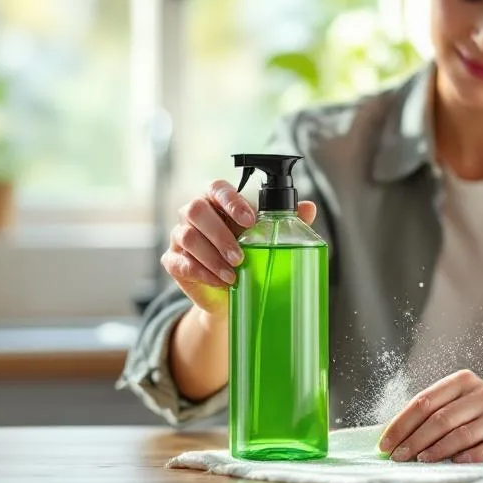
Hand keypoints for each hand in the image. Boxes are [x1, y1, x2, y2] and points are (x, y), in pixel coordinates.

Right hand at [161, 179, 316, 317]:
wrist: (231, 294)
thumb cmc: (249, 256)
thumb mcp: (268, 238)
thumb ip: (286, 221)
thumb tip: (309, 207)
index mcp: (216, 201)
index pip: (217, 188)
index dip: (231, 201)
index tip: (250, 220)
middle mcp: (194, 214)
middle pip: (196, 210)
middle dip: (219, 233)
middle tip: (240, 256)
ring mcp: (179, 236)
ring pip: (187, 236)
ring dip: (211, 256)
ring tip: (233, 275)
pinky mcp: (173, 261)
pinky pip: (179, 262)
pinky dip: (201, 272)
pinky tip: (220, 282)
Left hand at [376, 370, 482, 463]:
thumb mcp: (463, 403)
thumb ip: (435, 413)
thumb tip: (395, 436)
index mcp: (463, 382)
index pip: (425, 401)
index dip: (402, 423)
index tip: (385, 442)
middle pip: (441, 418)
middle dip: (414, 439)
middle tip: (398, 456)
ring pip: (461, 433)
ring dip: (437, 450)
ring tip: (420, 460)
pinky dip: (468, 456)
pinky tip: (454, 463)